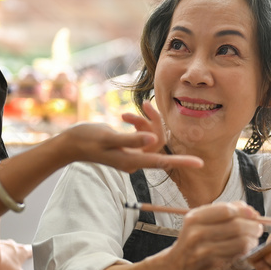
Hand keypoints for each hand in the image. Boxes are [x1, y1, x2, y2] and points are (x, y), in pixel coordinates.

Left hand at [0, 238, 34, 269]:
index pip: (31, 251)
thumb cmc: (2, 262)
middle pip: (18, 253)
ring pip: (7, 253)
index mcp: (22, 251)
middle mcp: (13, 246)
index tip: (32, 260)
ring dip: (6, 259)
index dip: (32, 256)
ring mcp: (2, 246)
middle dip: (17, 260)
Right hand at [61, 110, 201, 172]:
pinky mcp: (129, 149)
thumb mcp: (107, 137)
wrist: (70, 144)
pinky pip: (143, 136)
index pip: (163, 162)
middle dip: (153, 123)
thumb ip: (131, 139)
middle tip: (143, 105)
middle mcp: (135, 161)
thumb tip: (154, 141)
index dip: (182, 161)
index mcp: (132, 161)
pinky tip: (125, 117)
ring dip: (142, 122)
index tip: (200, 163)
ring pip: (150, 137)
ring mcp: (132, 156)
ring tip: (125, 115)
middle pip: (158, 143)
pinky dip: (137, 124)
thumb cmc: (85, 139)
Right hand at [163, 202, 263, 269]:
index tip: (254, 214)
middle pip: (236, 226)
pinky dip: (245, 253)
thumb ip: (223, 212)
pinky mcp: (211, 268)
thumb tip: (249, 210)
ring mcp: (203, 253)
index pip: (227, 210)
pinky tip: (245, 251)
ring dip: (252, 241)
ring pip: (240, 243)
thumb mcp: (199, 222)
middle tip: (258, 228)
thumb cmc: (190, 242)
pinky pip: (237, 257)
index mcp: (194, 218)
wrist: (173, 269)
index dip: (245, 212)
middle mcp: (196, 234)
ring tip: (253, 240)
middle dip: (253, 227)